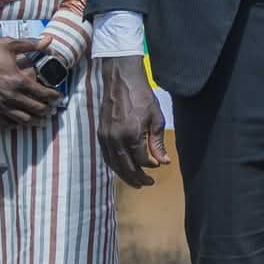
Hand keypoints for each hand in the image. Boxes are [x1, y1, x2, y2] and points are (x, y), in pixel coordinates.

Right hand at [0, 37, 60, 124]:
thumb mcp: (8, 44)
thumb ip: (31, 44)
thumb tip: (49, 40)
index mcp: (17, 80)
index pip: (43, 94)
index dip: (54, 97)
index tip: (58, 97)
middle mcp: (9, 96)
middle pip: (36, 109)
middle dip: (47, 109)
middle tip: (52, 108)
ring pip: (23, 120)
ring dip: (35, 119)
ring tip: (40, 116)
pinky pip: (6, 123)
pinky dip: (16, 123)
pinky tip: (21, 119)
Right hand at [96, 55, 167, 188]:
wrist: (121, 80)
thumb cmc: (141, 96)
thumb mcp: (156, 118)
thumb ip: (158, 143)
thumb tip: (163, 161)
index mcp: (131, 134)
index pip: (141, 159)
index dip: (151, 164)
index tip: (159, 164)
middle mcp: (115, 139)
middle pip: (125, 167)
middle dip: (137, 178)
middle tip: (148, 184)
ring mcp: (105, 137)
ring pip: (114, 164)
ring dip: (125, 175)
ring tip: (136, 182)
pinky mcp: (100, 134)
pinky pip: (106, 156)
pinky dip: (115, 165)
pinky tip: (123, 168)